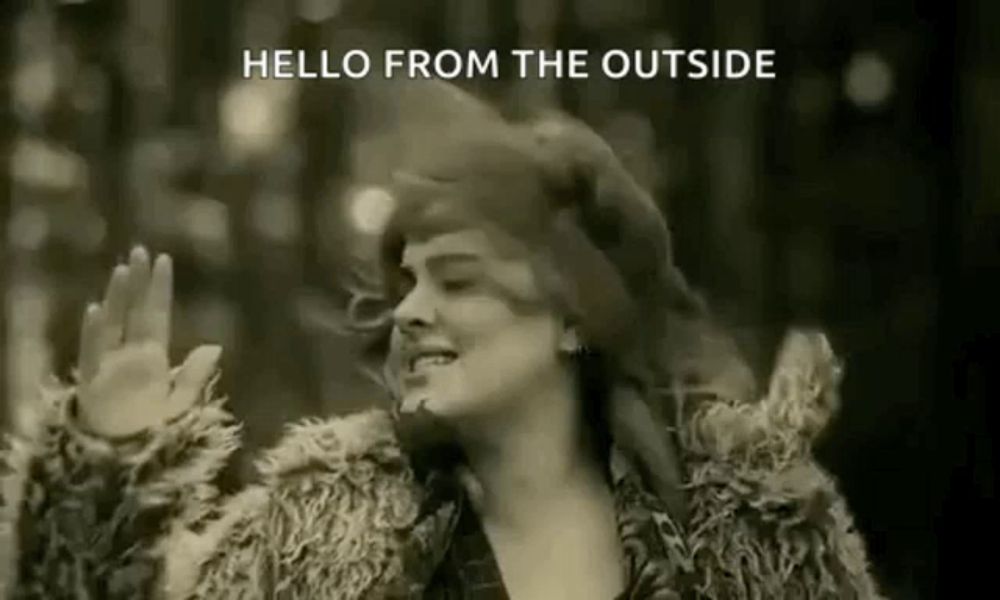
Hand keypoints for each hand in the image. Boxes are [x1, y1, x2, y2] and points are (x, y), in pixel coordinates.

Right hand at [76, 247, 220, 437]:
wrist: (123, 462)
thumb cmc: (149, 431)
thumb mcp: (179, 403)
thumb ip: (194, 375)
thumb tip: (214, 346)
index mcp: (151, 357)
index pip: (156, 314)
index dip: (159, 288)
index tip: (164, 259)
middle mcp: (128, 356)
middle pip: (133, 311)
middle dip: (137, 282)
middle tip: (139, 250)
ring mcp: (108, 366)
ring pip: (111, 324)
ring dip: (117, 298)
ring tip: (123, 271)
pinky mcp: (92, 382)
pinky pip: (91, 353)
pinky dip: (94, 332)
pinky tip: (98, 309)